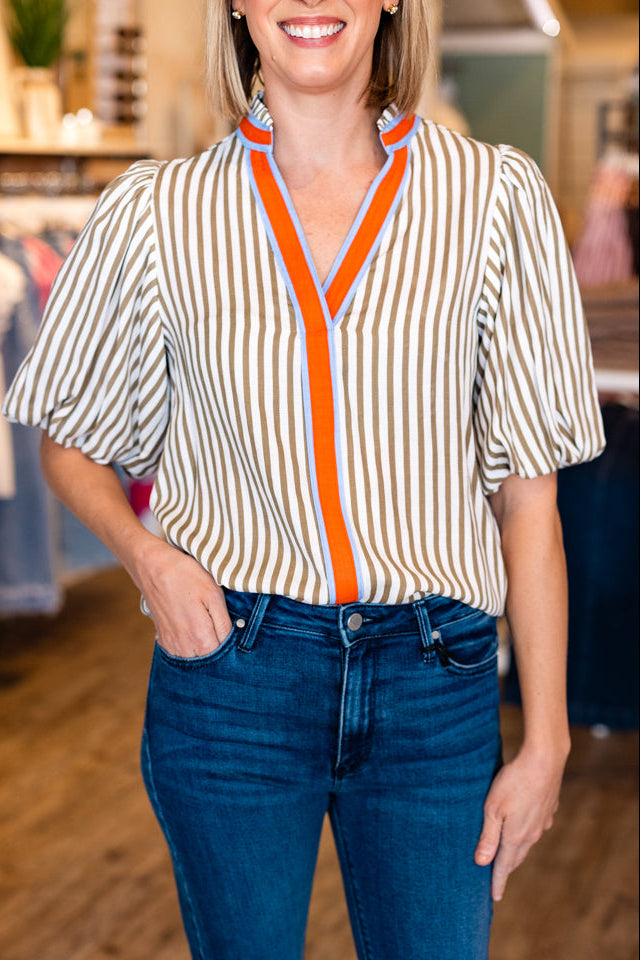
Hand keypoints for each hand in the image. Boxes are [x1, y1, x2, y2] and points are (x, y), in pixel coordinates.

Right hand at [134, 539, 231, 657]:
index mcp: (200, 637)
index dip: (233, 644)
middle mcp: (184, 647)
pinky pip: (182, 652)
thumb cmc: (185, 576)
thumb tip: (233, 641)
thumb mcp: (214, 595)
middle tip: (219, 623)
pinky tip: (193, 627)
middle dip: (218, 646)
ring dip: (204, 647)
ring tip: (206, 624)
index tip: (233, 629)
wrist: (153, 567)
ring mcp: (171, 645)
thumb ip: (224, 623)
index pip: (224, 655)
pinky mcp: (163, 639)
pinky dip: (191, 644)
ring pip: (196, 657)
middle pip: (210, 659)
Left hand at [474, 741, 569, 900]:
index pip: (504, 866)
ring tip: (508, 855)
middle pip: (516, 856)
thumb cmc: (513, 781)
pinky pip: (535, 827)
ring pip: (527, 842)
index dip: (498, 882)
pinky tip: (524, 826)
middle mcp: (532, 834)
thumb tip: (481, 862)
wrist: (544, 759)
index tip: (494, 897)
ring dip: (516, 850)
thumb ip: (488, 836)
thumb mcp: (493, 808)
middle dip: (506, 868)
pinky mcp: (548, 809)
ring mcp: (542, 822)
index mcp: (515, 836)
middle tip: (498, 878)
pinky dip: (527, 832)